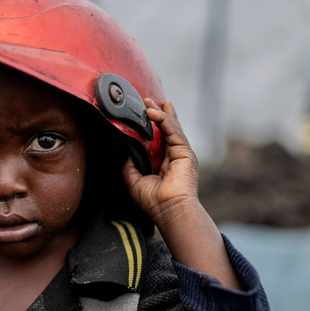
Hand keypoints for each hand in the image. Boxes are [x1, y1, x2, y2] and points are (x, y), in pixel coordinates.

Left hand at [122, 98, 199, 225]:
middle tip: (148, 100)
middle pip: (168, 129)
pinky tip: (153, 112)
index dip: (151, 127)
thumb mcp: (134, 181)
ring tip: (147, 102)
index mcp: (163, 164)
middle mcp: (173, 157)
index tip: (142, 114)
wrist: (169, 210)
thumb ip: (128, 165)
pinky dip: (164, 120)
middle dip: (158, 113)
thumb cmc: (154, 201)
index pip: (158, 139)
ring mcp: (181, 154)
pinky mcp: (185, 153)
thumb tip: (124, 150)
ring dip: (159, 113)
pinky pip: (174, 131)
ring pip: (171, 128)